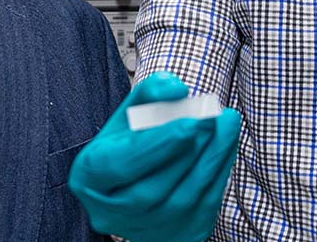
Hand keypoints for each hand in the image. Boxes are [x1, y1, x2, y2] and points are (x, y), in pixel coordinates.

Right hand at [68, 72, 240, 241]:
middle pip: (151, 189)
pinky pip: (204, 206)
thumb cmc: (130, 143)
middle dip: (187, 151)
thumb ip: (149, 94)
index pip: (121, 165)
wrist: (136, 186)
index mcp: (89, 178)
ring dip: (211, 158)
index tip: (189, 121)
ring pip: (183, 199)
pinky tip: (227, 142)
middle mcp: (111, 213)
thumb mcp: (129, 115)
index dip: (156, 145)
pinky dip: (219, 171)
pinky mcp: (179, 236)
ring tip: (227, 121)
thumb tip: (176, 89)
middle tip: (211, 116)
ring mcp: (146, 230)